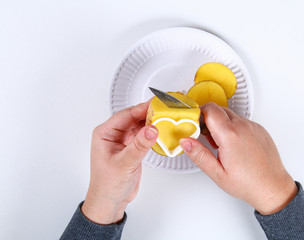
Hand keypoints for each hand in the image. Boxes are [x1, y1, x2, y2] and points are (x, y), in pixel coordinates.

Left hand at [82, 100, 157, 223]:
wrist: (110, 201)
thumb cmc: (108, 185)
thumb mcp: (125, 164)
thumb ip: (139, 145)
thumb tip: (151, 129)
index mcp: (105, 133)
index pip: (126, 115)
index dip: (142, 108)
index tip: (157, 105)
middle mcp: (113, 134)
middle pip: (133, 117)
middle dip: (149, 113)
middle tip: (165, 109)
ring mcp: (123, 141)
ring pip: (139, 125)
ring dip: (152, 122)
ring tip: (166, 118)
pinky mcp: (132, 148)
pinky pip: (143, 135)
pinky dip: (152, 133)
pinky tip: (161, 130)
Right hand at [180, 103, 297, 214]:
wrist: (273, 188)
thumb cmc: (248, 184)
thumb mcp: (217, 173)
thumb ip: (199, 154)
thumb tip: (185, 141)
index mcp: (230, 135)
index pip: (209, 109)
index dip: (199, 115)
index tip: (195, 127)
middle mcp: (243, 126)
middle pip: (219, 109)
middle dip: (208, 119)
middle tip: (206, 138)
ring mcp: (253, 127)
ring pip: (230, 115)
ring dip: (221, 124)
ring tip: (220, 145)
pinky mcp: (260, 129)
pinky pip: (242, 121)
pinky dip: (233, 128)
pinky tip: (234, 146)